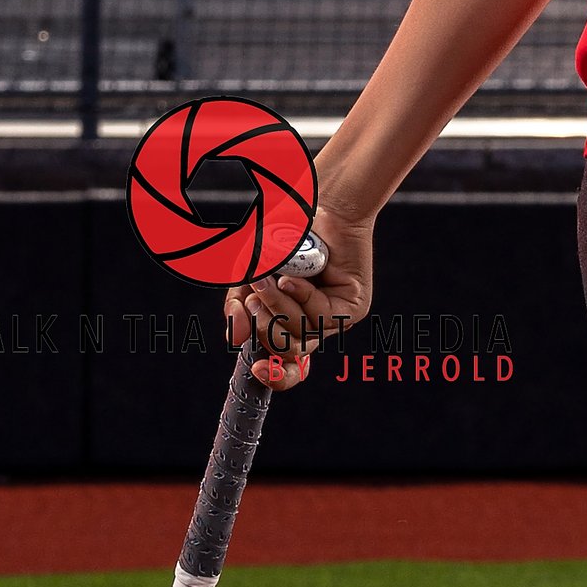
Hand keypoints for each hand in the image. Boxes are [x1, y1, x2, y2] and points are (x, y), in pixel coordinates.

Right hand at [223, 212, 371, 391]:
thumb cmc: (281, 241)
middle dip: (265, 327)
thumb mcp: (248, 275)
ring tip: (266, 280)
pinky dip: (301, 296)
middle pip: (289, 352)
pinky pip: (322, 317)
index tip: (256, 369)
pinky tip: (291, 278)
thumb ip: (239, 307)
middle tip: (254, 298)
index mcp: (290, 326)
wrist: (314, 209)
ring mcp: (335, 319)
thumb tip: (234, 340)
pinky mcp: (352, 307)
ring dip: (279, 307)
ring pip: (304, 334)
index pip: (287, 367)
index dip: (274, 376)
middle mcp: (315, 327)